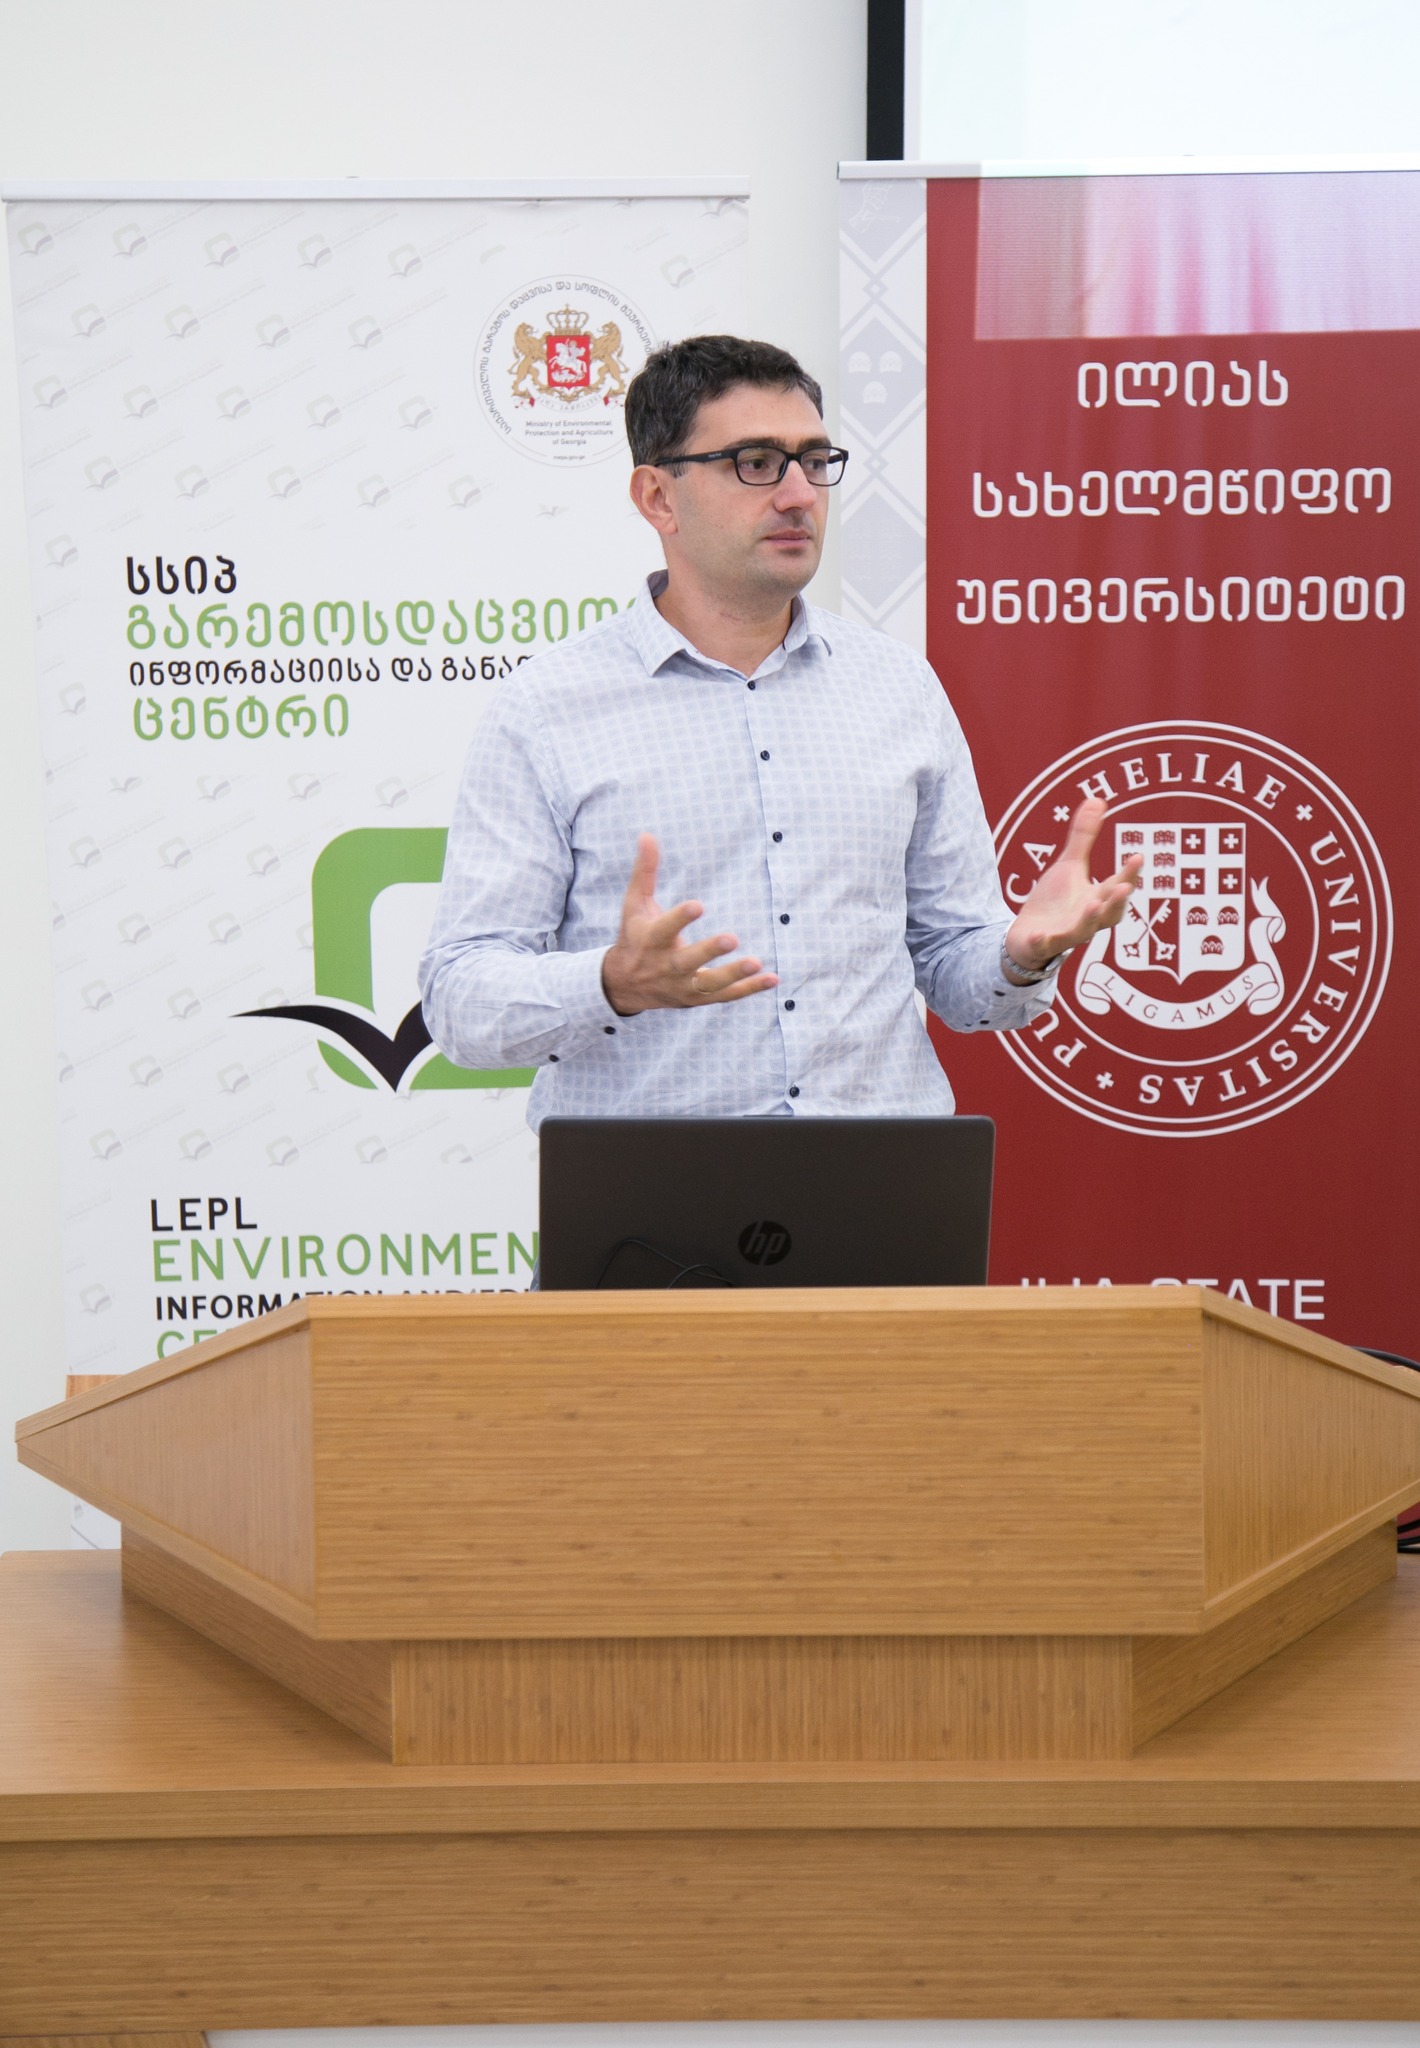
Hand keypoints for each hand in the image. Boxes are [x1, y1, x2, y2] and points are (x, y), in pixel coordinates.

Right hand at [601, 834, 779, 1016]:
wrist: (624, 985)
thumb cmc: (634, 935)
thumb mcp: (634, 904)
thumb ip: (645, 872)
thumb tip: (647, 834)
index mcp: (651, 939)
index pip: (665, 928)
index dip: (680, 918)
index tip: (698, 905)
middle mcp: (666, 965)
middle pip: (688, 961)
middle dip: (709, 951)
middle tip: (732, 937)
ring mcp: (682, 985)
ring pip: (709, 983)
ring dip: (733, 974)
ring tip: (756, 962)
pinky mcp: (697, 999)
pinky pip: (726, 996)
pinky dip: (749, 989)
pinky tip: (772, 978)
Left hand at [1004, 798, 1141, 974]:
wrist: (1027, 936)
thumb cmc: (1055, 902)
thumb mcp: (1069, 866)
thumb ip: (1084, 837)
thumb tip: (1097, 799)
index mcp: (1096, 898)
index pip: (1117, 886)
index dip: (1129, 874)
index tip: (1138, 856)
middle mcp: (1087, 919)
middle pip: (1109, 913)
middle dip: (1117, 901)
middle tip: (1124, 887)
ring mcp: (1065, 933)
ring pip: (1082, 931)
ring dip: (1089, 919)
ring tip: (1093, 904)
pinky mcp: (1041, 944)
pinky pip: (1043, 945)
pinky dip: (1042, 941)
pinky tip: (1039, 934)